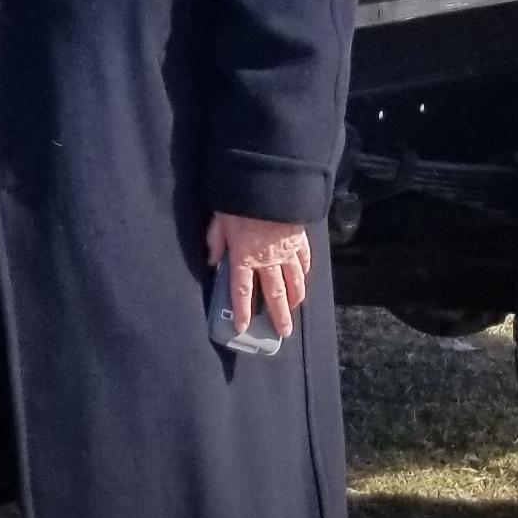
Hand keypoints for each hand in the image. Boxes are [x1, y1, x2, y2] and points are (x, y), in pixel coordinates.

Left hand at [206, 212, 313, 341]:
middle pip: (274, 294)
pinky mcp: (299, 239)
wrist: (270, 185)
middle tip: (284, 332)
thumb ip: (215, 242)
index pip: (241, 291)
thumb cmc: (240, 203)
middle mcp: (267, 260)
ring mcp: (286, 251)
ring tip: (296, 309)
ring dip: (296, 297)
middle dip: (279, 315)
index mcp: (244, 258)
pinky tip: (305, 277)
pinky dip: (305, 270)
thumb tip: (213, 261)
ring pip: (294, 280)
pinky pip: (304, 259)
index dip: (242, 312)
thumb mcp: (219, 221)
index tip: (243, 327)